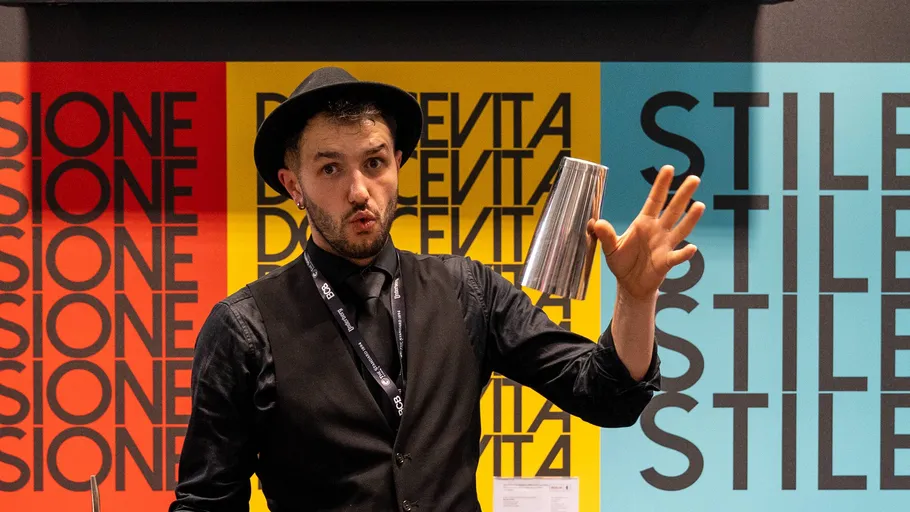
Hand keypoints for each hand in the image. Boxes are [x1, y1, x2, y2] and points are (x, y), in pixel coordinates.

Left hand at [590, 165, 704, 300]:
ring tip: (699, 205)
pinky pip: (677, 256)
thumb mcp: (610, 248)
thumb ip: (606, 235)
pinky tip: (692, 248)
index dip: (661, 185)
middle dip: (682, 194)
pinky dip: (684, 253)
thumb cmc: (622, 263)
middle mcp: (658, 230)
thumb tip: (596, 222)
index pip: (655, 200)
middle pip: (673, 209)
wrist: (629, 284)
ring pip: (680, 229)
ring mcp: (664, 245)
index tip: (669, 169)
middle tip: (694, 178)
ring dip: (690, 218)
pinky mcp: (666, 262)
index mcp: (644, 223)